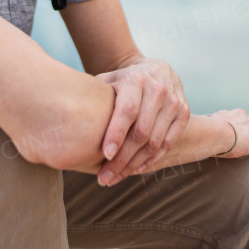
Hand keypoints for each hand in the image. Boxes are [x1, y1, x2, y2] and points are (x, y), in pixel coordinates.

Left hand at [94, 57, 189, 185]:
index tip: (104, 155)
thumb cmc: (123, 82)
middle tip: (104, 178)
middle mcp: (158, 89)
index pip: (127, 111)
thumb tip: (65, 114)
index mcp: (136, 79)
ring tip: (115, 178)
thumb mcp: (108, 81)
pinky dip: (152, 160)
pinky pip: (168, 143)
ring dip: (134, 165)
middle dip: (122, 159)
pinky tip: (135, 169)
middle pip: (141, 132)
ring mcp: (174, 102)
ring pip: (155, 142)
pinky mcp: (184, 113)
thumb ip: (92, 96)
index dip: (116, 134)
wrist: (156, 70)